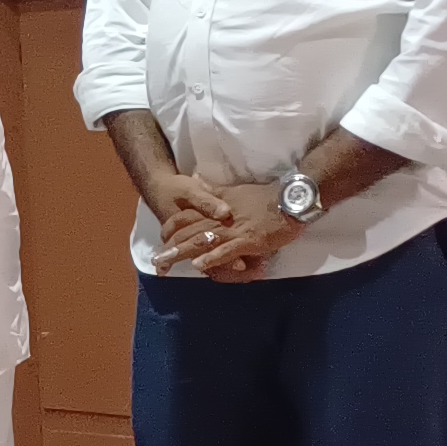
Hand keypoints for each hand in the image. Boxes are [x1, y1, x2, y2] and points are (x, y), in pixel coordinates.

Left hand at [157, 175, 297, 281]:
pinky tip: (199, 266)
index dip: (171, 228)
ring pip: (202, 241)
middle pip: (189, 232)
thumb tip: (197, 179)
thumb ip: (214, 191)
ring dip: (183, 253)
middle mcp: (220, 218)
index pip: (186, 216)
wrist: (290, 199)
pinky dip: (212, 258)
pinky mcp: (248, 240)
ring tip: (167, 263)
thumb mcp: (234, 190)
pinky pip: (227, 250)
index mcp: (216, 207)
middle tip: (156, 262)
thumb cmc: (264, 197)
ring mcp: (234, 229)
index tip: (161, 239)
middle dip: (171, 248)